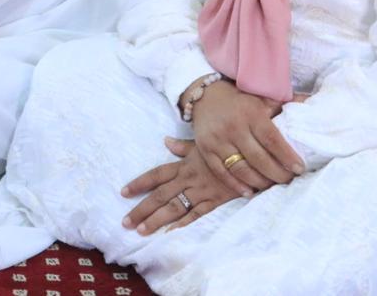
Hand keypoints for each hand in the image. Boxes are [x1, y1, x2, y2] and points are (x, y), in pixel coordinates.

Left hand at [120, 138, 241, 234]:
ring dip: (157, 220)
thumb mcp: (203, 144)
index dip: (139, 184)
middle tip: (125, 222)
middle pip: (160, 195)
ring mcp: (201, 192)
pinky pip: (196, 215)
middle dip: (142, 209)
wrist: (252, 158)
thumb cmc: (227, 150)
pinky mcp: (214, 202)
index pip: (156, 175)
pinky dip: (182, 224)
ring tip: (141, 231)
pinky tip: (169, 233)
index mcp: (184, 165)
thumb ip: (183, 147)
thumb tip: (165, 142)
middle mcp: (189, 179)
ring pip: (174, 208)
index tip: (123, 193)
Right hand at [188, 80, 304, 195]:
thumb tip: (310, 102)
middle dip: (276, 174)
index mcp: (250, 113)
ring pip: (240, 169)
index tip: (299, 169)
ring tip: (271, 185)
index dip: (286, 156)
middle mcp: (233, 127)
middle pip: (258, 158)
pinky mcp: (205, 149)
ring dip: (259, 182)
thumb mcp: (261, 97)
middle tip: (289, 180)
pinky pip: (222, 173)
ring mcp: (217, 140)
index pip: (272, 139)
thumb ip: (284, 102)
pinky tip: (249, 191)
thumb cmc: (240, 99)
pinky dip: (236, 185)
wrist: (204, 95)